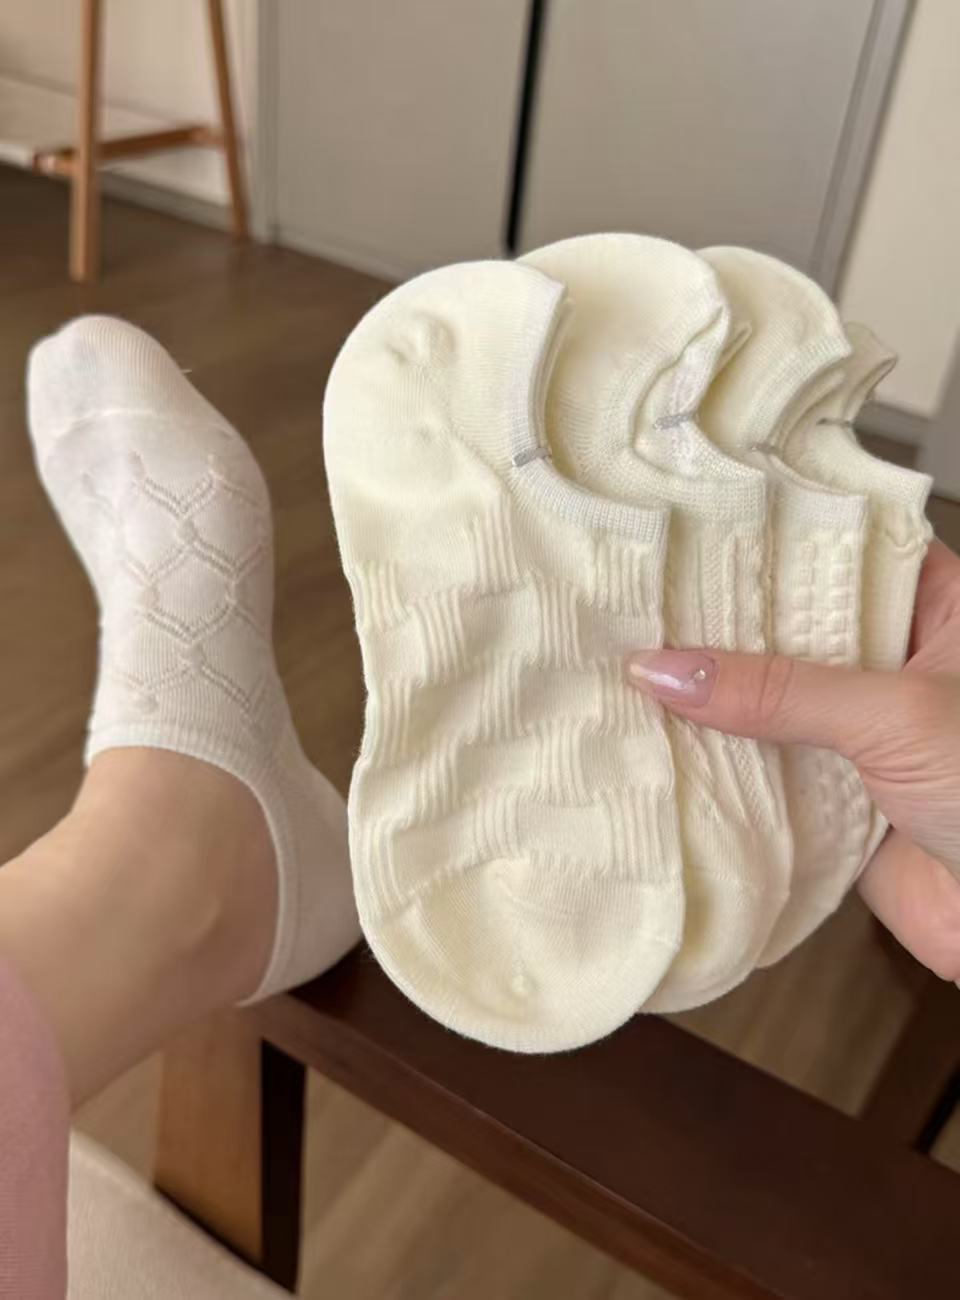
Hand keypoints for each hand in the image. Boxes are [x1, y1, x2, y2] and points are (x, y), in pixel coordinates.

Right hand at [625, 539, 959, 978]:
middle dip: (722, 620)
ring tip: (626, 659)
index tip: (687, 530)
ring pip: (774, 697)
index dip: (768, 536)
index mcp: (938, 608)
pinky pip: (767, 766)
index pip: (840, 546)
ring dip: (713, 694)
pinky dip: (720, 759)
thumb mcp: (892, 714)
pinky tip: (654, 736)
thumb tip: (661, 670)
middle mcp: (896, 658)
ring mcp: (864, 729)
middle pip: (795, 624)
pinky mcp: (837, 795)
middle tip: (635, 596)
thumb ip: (778, 689)